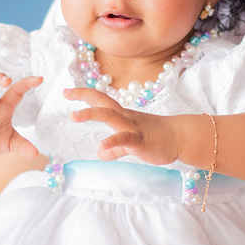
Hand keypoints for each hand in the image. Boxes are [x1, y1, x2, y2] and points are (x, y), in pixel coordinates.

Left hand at [63, 87, 181, 164]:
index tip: (67, 91)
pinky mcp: (140, 141)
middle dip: (84, 96)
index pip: (101, 101)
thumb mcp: (131, 143)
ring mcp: (133, 128)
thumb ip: (116, 148)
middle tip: (65, 92)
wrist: (180, 137)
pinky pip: (125, 140)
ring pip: (110, 117)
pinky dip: (112, 142)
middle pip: (102, 103)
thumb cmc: (157, 138)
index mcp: (123, 115)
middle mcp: (126, 117)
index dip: (84, 95)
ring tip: (74, 115)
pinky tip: (101, 147)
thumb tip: (101, 152)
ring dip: (91, 114)